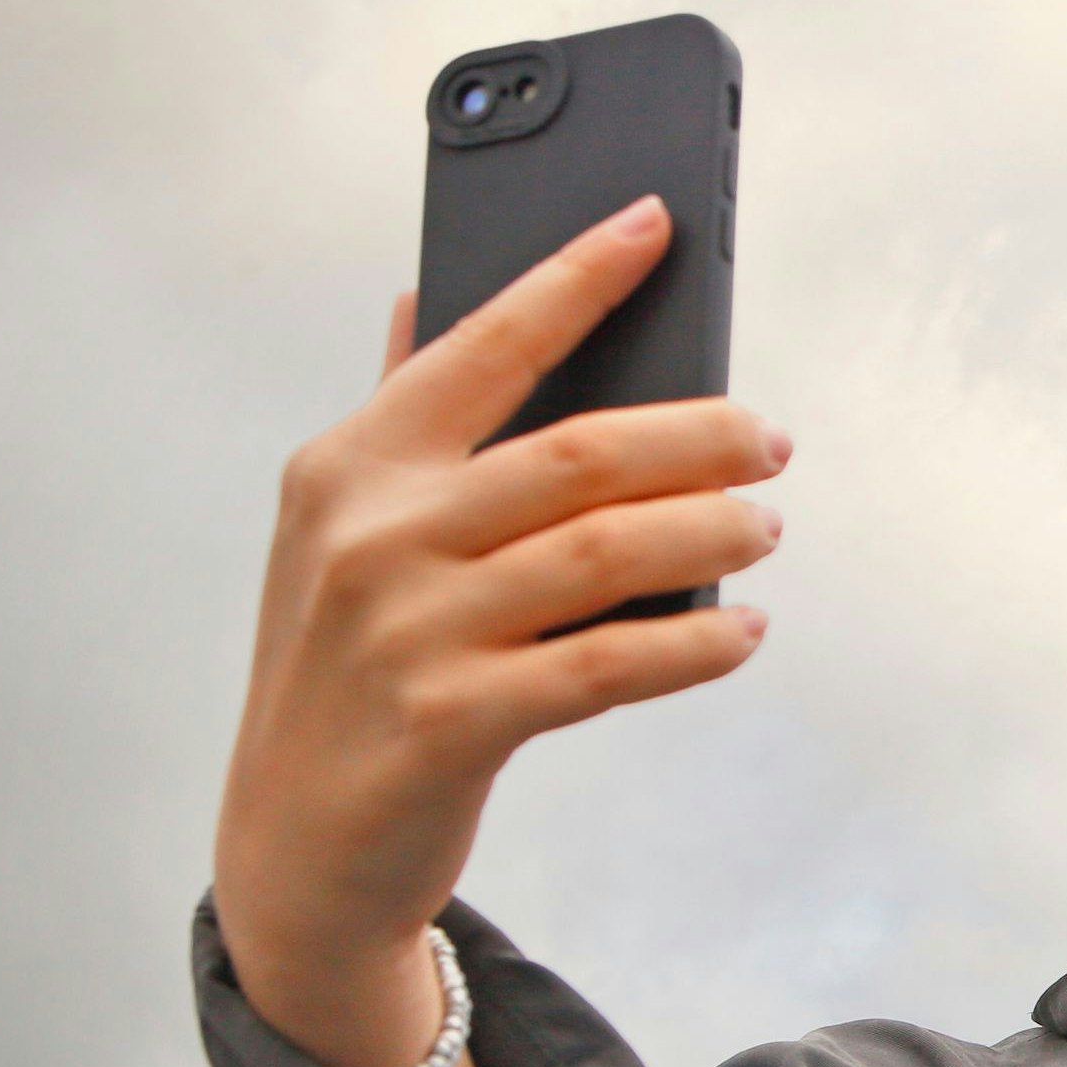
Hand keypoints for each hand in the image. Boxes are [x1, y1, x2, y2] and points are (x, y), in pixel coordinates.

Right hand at [212, 195, 788, 1066]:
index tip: (656, 223)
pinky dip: (693, 643)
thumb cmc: (346, 668)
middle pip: (577, 453)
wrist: (296, 843)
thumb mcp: (340, 532)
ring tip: (766, 524)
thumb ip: (395, 416)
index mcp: (353, 467)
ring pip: (605, 552)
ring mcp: (409, 629)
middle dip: (697, 435)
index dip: (575, 277)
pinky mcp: (454, 721)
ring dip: (710, 531)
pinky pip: (608, 665)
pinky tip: (741, 629)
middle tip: (770, 440)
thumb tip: (417, 297)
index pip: (483, 344)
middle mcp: (373, 535)